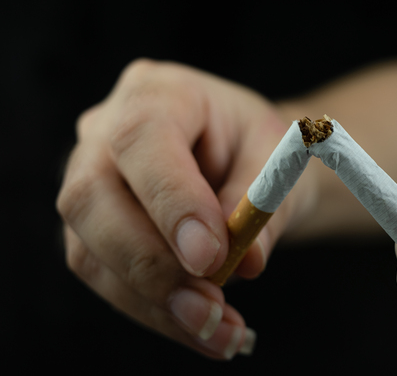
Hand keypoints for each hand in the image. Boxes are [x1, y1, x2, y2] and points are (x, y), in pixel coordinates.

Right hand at [57, 59, 313, 358]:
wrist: (244, 160)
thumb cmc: (260, 149)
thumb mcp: (280, 158)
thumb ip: (263, 201)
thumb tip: (246, 262)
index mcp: (159, 91)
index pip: (142, 137)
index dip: (170, 201)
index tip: (210, 257)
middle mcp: (106, 130)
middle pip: (93, 198)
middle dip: (153, 266)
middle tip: (211, 310)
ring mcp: (89, 179)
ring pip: (91, 251)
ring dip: (154, 304)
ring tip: (217, 331)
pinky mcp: (91, 227)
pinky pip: (105, 277)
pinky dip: (153, 313)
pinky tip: (199, 328)